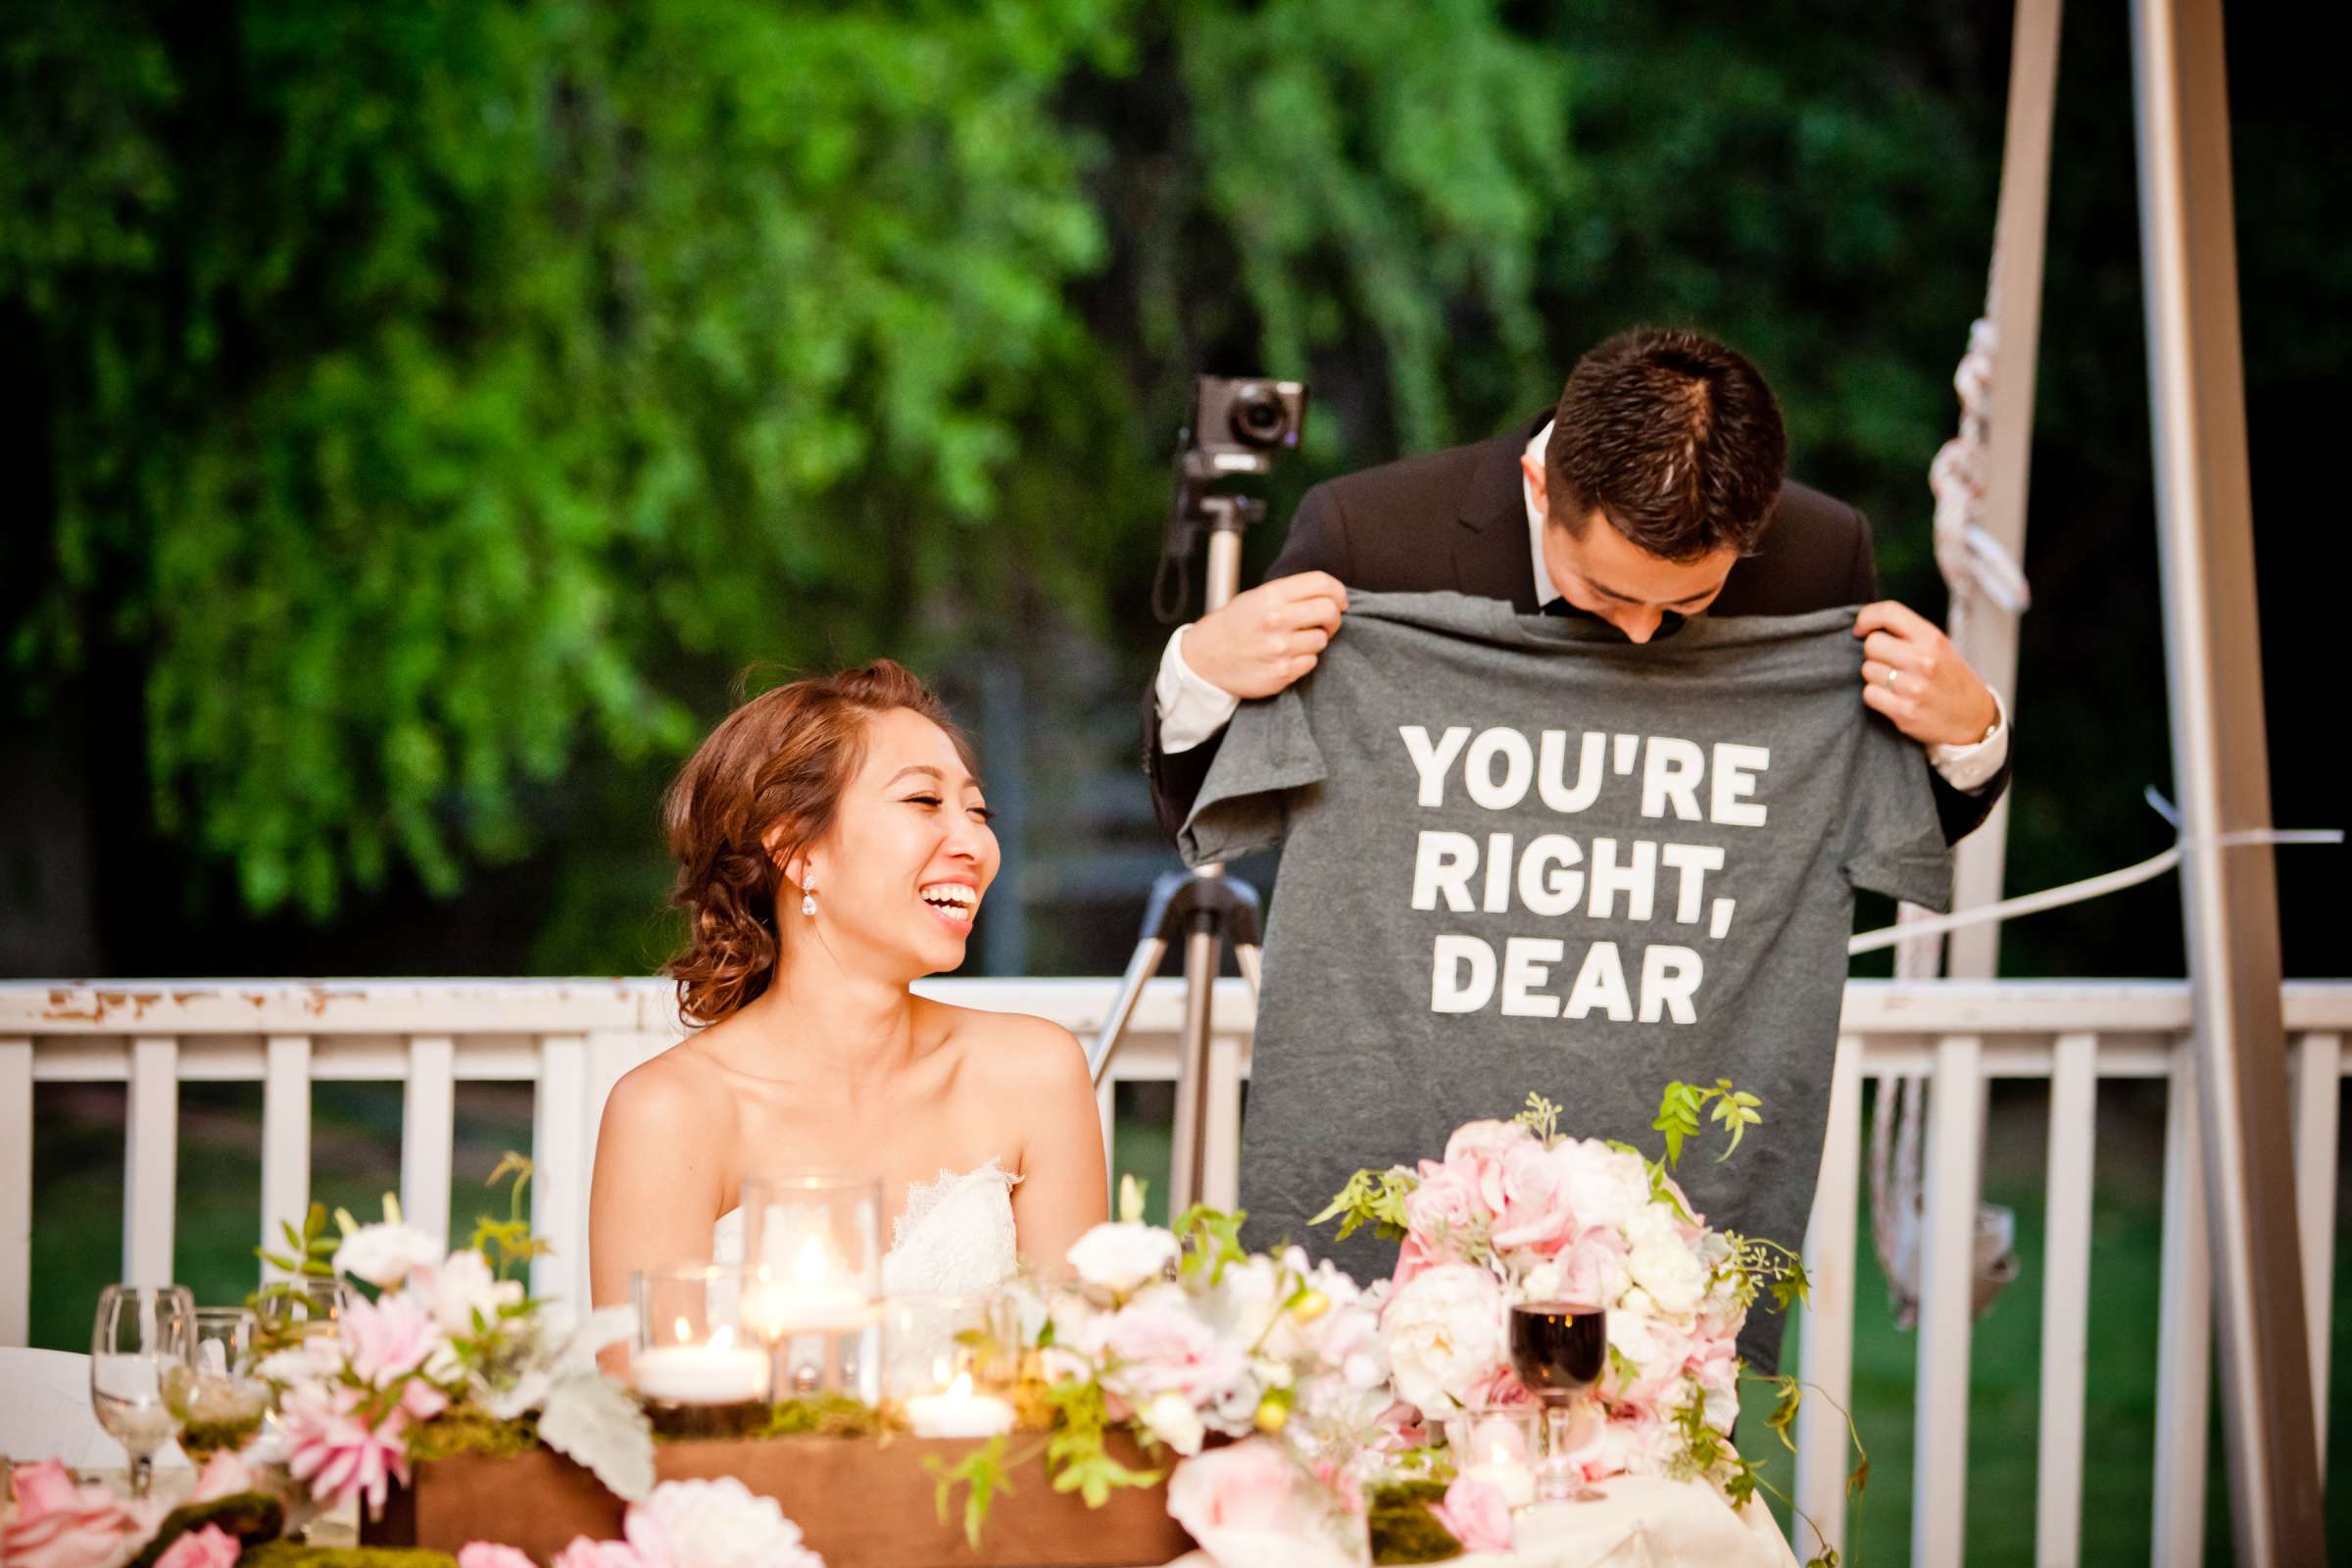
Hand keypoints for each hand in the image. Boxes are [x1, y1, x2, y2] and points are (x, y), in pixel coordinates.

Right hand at [1180, 570, 1347, 698]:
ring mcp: (1280, 649)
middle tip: (1326, 621)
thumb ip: (1289, 594)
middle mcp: (1277, 620)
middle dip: (1334, 616)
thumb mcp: (1255, 598)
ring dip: (1316, 640)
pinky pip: (1311, 662)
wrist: (1204, 660)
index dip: (1338, 591)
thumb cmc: (1232, 626)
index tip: (1340, 600)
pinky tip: (1287, 656)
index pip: (1321, 583)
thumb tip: (1329, 595)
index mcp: (1271, 596)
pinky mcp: (1282, 673)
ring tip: (1296, 640)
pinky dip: (1304, 659)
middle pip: (1329, 611)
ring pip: (1322, 640)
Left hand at [1855, 601, 2000, 747]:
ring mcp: (1913, 687)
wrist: (1974, 718)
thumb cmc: (1950, 678)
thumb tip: (1866, 625)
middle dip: (1874, 653)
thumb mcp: (1939, 647)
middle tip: (1888, 663)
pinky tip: (1893, 698)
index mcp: (1932, 638)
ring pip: (1867, 670)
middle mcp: (1923, 660)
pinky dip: (1876, 697)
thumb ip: (1908, 633)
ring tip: (1895, 682)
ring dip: (1875, 676)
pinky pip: (1869, 694)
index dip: (1867, 618)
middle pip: (1871, 644)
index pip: (1889, 612)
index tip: (1861, 629)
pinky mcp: (1904, 711)